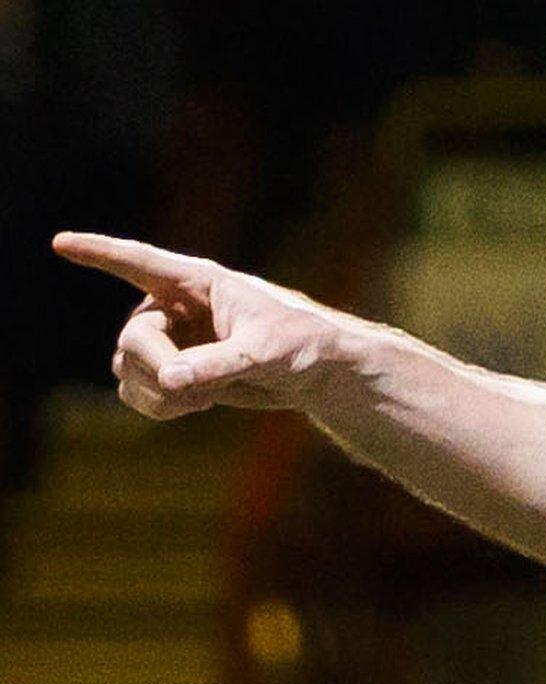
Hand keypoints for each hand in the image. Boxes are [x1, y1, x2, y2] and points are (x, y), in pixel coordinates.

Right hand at [52, 232, 362, 420]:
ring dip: (159, 393)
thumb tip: (170, 379)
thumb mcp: (266, 353)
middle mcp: (171, 306)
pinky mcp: (167, 370)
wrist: (313, 375)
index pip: (138, 262)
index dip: (98, 253)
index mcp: (196, 282)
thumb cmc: (301, 345)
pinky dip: (158, 406)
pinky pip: (135, 392)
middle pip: (133, 339)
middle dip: (159, 370)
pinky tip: (196, 405)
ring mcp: (165, 340)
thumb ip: (218, 364)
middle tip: (199, 392)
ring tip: (205, 399)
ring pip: (126, 368)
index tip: (61, 243)